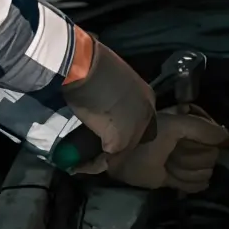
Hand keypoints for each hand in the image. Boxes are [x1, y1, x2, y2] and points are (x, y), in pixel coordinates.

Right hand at [62, 36, 155, 172]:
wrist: (85, 66)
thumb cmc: (94, 64)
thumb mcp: (113, 78)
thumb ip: (114, 94)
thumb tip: (102, 104)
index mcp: (146, 96)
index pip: (139, 121)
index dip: (123, 129)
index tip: (106, 133)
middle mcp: (147, 113)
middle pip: (135, 139)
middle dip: (118, 146)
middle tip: (98, 151)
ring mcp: (136, 128)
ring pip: (121, 151)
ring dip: (104, 157)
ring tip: (87, 162)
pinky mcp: (121, 140)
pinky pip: (106, 157)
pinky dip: (93, 162)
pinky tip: (81, 164)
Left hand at [106, 105, 227, 190]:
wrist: (123, 155)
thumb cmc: (147, 136)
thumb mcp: (174, 126)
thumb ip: (201, 128)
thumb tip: (225, 136)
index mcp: (191, 126)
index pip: (215, 138)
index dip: (201, 143)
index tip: (184, 140)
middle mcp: (192, 143)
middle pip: (211, 158)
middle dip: (190, 158)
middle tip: (170, 153)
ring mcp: (186, 162)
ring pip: (205, 173)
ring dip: (185, 170)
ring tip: (166, 163)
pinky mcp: (179, 179)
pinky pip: (198, 185)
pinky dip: (185, 182)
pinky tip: (171, 175)